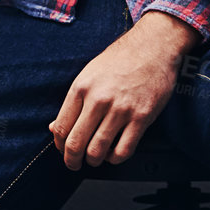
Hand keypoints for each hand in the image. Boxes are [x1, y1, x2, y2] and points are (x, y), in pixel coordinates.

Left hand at [50, 11, 201, 169]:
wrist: (154, 46)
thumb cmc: (122, 58)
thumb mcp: (90, 73)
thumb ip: (74, 101)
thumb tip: (55, 128)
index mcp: (82, 88)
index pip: (61, 129)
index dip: (60, 146)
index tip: (64, 150)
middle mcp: (99, 99)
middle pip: (76, 144)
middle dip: (72, 160)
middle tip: (75, 163)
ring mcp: (121, 109)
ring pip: (97, 152)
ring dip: (94, 161)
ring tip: (96, 158)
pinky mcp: (142, 117)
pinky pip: (123, 151)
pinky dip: (115, 158)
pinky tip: (115, 152)